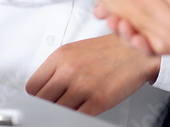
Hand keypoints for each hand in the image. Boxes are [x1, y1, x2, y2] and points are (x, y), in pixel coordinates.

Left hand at [26, 34, 160, 115]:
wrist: (136, 51)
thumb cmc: (108, 50)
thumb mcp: (76, 50)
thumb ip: (57, 68)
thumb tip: (43, 87)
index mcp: (60, 56)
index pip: (32, 86)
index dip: (36, 96)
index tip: (41, 98)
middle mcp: (69, 70)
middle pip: (42, 101)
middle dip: (48, 104)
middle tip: (57, 103)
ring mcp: (82, 86)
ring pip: (59, 111)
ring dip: (64, 110)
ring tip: (73, 104)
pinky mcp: (97, 101)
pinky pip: (77, 117)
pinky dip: (78, 116)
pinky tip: (83, 109)